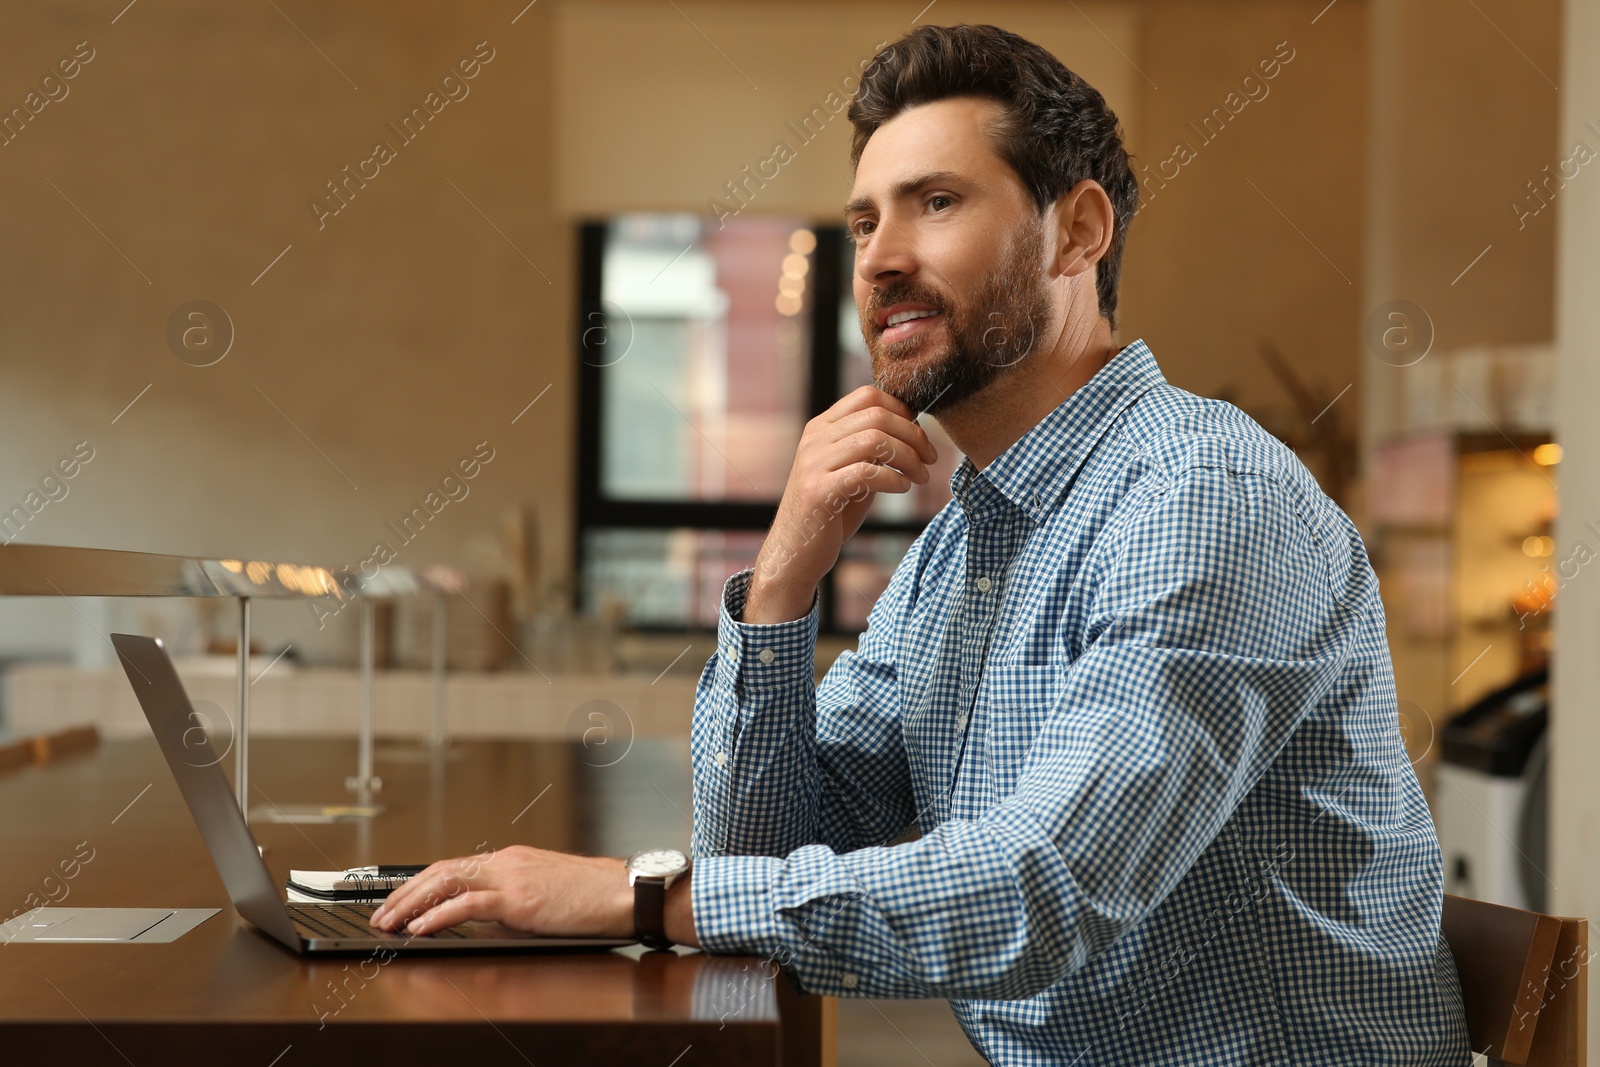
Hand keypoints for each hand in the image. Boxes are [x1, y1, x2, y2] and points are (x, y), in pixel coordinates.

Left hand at [369, 845, 632, 938]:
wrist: (623, 891)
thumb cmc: (593, 897)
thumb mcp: (543, 896)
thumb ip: (511, 903)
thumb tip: (482, 922)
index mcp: (511, 860)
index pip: (453, 867)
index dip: (419, 884)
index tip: (398, 902)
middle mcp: (506, 862)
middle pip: (440, 870)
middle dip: (404, 893)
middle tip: (381, 915)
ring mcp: (511, 877)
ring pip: (446, 881)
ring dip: (411, 904)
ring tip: (390, 923)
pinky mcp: (519, 898)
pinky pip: (468, 904)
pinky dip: (438, 915)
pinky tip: (421, 928)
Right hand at [746, 386, 936, 622]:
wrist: (795, 553)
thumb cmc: (829, 512)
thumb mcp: (850, 471)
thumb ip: (871, 449)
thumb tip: (912, 429)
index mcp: (821, 428)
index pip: (867, 396)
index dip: (902, 410)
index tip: (920, 435)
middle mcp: (814, 439)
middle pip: (876, 415)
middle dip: (913, 435)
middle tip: (930, 459)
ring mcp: (813, 464)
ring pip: (874, 440)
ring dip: (908, 458)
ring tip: (921, 477)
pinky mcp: (819, 491)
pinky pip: (867, 472)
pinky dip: (894, 478)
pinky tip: (902, 488)